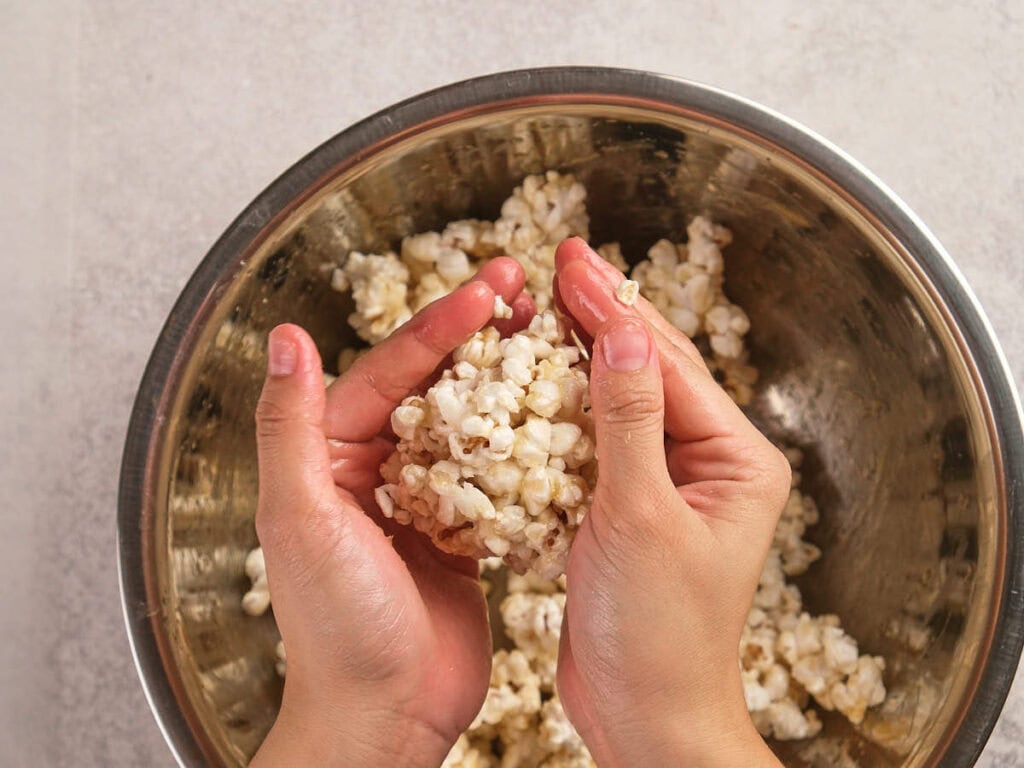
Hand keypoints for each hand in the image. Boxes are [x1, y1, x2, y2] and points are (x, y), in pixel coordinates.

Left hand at [249, 259, 533, 767]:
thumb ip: (289, 426)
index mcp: (332, 453)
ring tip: (550, 334)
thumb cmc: (336, 628)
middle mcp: (375, 466)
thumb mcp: (303, 519)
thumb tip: (285, 336)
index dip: (440, 325)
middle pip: (434, 382)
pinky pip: (495, 473)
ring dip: (506, 378)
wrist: (384, 715)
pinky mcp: (461, 531)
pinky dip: (524, 441)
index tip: (489, 289)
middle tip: (526, 289)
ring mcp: (424, 497)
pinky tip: (562, 412)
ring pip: (470, 420)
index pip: (389, 369)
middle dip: (478, 335)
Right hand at [553, 239, 789, 766]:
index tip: (571, 260)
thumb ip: (629, 419)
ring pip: (619, 402)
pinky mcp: (628, 508)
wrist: (646, 717)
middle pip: (649, 371)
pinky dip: (563, 409)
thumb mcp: (641, 516)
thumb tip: (620, 330)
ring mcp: (667, 485)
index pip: (668, 364)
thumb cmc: (658, 635)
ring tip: (544, 302)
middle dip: (601, 316)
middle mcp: (708, 464)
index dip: (615, 309)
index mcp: (736, 460)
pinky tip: (536, 375)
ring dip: (578, 354)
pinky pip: (596, 442)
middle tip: (558, 261)